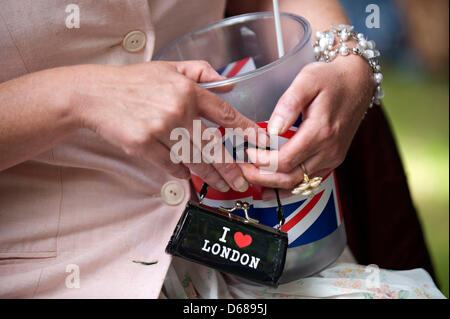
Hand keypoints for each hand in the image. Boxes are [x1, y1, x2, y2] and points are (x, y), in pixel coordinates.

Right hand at [72, 61, 262, 191]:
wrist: (96, 94)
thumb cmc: (135, 82)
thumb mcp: (170, 67)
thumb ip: (202, 72)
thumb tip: (229, 86)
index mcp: (187, 90)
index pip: (224, 113)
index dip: (245, 129)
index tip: (260, 141)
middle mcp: (177, 110)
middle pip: (212, 146)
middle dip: (230, 167)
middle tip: (242, 181)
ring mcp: (159, 130)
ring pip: (192, 160)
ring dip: (210, 176)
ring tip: (224, 186)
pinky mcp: (142, 146)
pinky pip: (169, 165)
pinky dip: (180, 172)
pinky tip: (187, 175)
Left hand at [240, 55, 373, 189]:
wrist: (358, 82)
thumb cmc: (331, 79)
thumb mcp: (307, 80)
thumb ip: (288, 104)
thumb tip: (272, 129)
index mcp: (320, 132)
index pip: (285, 160)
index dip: (262, 162)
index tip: (247, 153)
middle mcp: (329, 150)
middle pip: (289, 177)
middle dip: (262, 178)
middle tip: (242, 170)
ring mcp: (332, 158)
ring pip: (298, 184)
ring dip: (272, 185)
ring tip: (252, 178)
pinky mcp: (332, 161)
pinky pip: (308, 182)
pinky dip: (287, 186)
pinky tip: (271, 187)